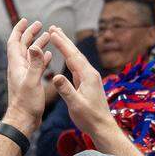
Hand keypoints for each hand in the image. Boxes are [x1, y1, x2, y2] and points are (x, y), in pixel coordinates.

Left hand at [4, 19, 52, 134]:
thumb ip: (35, 64)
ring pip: (30, 55)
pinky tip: (48, 56)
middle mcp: (19, 67)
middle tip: (39, 25)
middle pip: (23, 46)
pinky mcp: (30, 82)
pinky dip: (41, 58)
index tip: (25, 20)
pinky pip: (35, 66)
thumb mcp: (32, 82)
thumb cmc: (27, 103)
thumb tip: (35, 46)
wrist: (23, 119)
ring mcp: (25, 75)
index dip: (19, 30)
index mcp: (17, 65)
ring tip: (47, 37)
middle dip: (30, 34)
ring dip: (37, 45)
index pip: (15, 42)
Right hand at [48, 26, 115, 140]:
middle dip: (64, 40)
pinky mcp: (88, 84)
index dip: (62, 44)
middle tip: (53, 27)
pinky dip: (70, 58)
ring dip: (67, 47)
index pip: (73, 56)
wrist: (102, 127)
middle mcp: (90, 74)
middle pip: (75, 53)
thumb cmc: (89, 118)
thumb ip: (66, 90)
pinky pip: (77, 67)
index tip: (52, 32)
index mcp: (88, 77)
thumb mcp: (75, 105)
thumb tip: (55, 76)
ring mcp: (90, 79)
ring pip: (77, 59)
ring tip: (58, 37)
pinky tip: (67, 57)